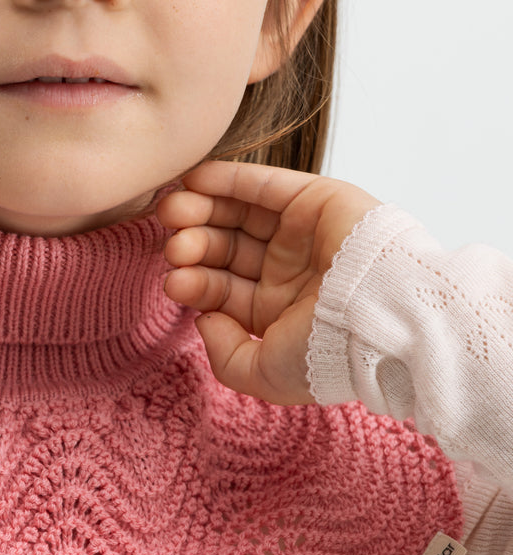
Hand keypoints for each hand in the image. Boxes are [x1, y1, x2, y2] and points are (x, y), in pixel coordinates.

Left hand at [158, 161, 379, 404]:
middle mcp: (288, 271)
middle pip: (226, 250)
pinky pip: (264, 185)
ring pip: (239, 215)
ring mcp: (302, 235)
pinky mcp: (316, 200)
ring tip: (173, 209)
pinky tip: (195, 180)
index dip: (194, 283)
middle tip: (174, 245)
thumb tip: (204, 321)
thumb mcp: (265, 375)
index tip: (174, 280)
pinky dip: (227, 179)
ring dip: (201, 210)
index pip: (223, 290)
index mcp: (278, 312)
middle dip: (193, 245)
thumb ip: (226, 357)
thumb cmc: (328, 353)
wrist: (382, 318)